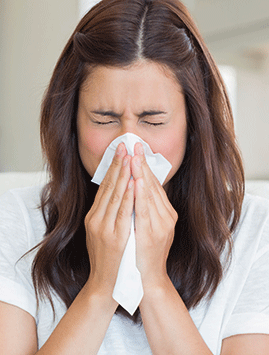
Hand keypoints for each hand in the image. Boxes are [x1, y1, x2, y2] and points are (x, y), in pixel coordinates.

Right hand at [84, 143, 133, 294]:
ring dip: (123, 175)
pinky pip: (123, 212)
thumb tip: (119, 194)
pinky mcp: (114, 237)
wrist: (105, 284)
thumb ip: (108, 214)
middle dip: (118, 164)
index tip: (120, 151)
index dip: (112, 167)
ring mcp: (104, 228)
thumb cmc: (108, 259)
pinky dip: (128, 196)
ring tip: (130, 157)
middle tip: (125, 145)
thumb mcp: (103, 232)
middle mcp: (96, 219)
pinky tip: (134, 182)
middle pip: (108, 187)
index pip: (104, 187)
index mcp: (94, 216)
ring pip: (115, 196)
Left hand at [131, 143, 177, 289]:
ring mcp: (159, 226)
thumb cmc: (144, 255)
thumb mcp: (150, 230)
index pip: (154, 186)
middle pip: (152, 186)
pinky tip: (135, 178)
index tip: (137, 151)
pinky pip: (143, 209)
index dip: (145, 167)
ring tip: (133, 155)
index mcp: (166, 216)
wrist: (145, 281)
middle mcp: (166, 218)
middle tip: (135, 144)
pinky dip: (140, 192)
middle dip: (142, 164)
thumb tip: (138, 188)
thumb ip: (147, 210)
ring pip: (149, 194)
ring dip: (141, 173)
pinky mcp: (150, 234)